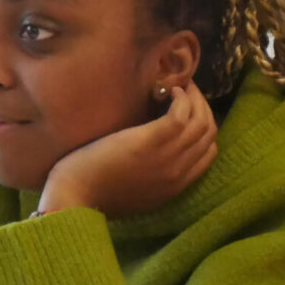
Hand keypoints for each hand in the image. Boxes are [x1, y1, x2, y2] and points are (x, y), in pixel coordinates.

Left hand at [37, 82, 217, 218]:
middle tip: (187, 90)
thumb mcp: (134, 190)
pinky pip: (182, 114)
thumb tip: (153, 148)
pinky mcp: (151, 141)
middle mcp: (179, 172)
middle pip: (209, 132)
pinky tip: (167, 90)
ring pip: (201, 121)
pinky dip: (181, 98)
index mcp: (176, 186)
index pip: (209, 152)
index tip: (189, 110)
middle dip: (203, 106)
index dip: (204, 126)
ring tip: (179, 86)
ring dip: (194, 97)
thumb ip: (151, 173)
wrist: (75, 199)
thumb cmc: (94, 192)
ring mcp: (168, 157)